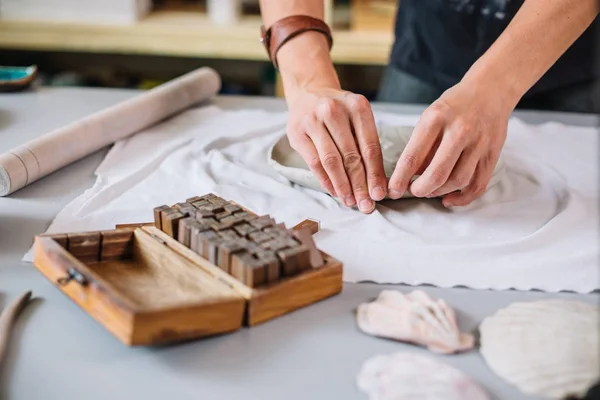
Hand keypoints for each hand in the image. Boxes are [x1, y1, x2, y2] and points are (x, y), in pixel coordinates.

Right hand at [285, 86, 387, 212]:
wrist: (309, 91)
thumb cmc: (339, 111)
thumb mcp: (357, 117)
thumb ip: (366, 143)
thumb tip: (376, 183)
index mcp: (358, 106)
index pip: (370, 146)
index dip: (375, 174)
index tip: (379, 194)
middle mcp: (335, 110)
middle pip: (352, 156)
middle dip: (360, 184)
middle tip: (366, 205)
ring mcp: (314, 120)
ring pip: (332, 161)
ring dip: (342, 185)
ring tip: (350, 201)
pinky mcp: (297, 131)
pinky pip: (313, 162)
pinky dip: (325, 179)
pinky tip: (334, 191)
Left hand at [387, 80, 512, 206]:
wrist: (491, 90)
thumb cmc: (454, 106)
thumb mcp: (430, 116)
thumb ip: (421, 146)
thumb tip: (409, 177)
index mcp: (436, 118)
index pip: (412, 157)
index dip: (400, 179)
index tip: (392, 190)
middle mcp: (459, 130)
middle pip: (437, 174)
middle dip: (420, 190)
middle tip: (412, 192)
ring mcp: (479, 143)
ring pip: (457, 181)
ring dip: (439, 193)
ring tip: (429, 191)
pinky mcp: (492, 153)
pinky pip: (478, 185)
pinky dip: (462, 198)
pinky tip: (448, 199)